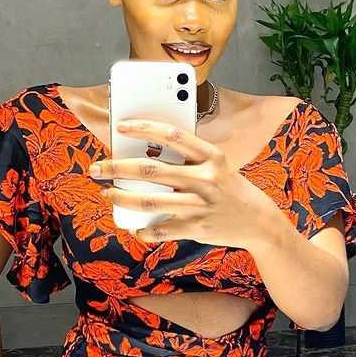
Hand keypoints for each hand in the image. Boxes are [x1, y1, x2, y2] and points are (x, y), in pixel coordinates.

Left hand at [89, 118, 275, 247]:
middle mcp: (206, 178)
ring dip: (121, 198)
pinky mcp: (197, 228)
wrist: (258, 221)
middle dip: (116, 168)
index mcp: (212, 156)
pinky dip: (144, 230)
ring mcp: (200, 205)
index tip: (121, 126)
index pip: (172, 134)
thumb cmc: (230, 189)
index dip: (144, 128)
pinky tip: (135, 227)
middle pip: (151, 170)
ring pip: (150, 201)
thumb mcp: (217, 166)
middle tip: (96, 168)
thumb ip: (189, 159)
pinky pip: (161, 229)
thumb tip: (145, 154)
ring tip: (108, 194)